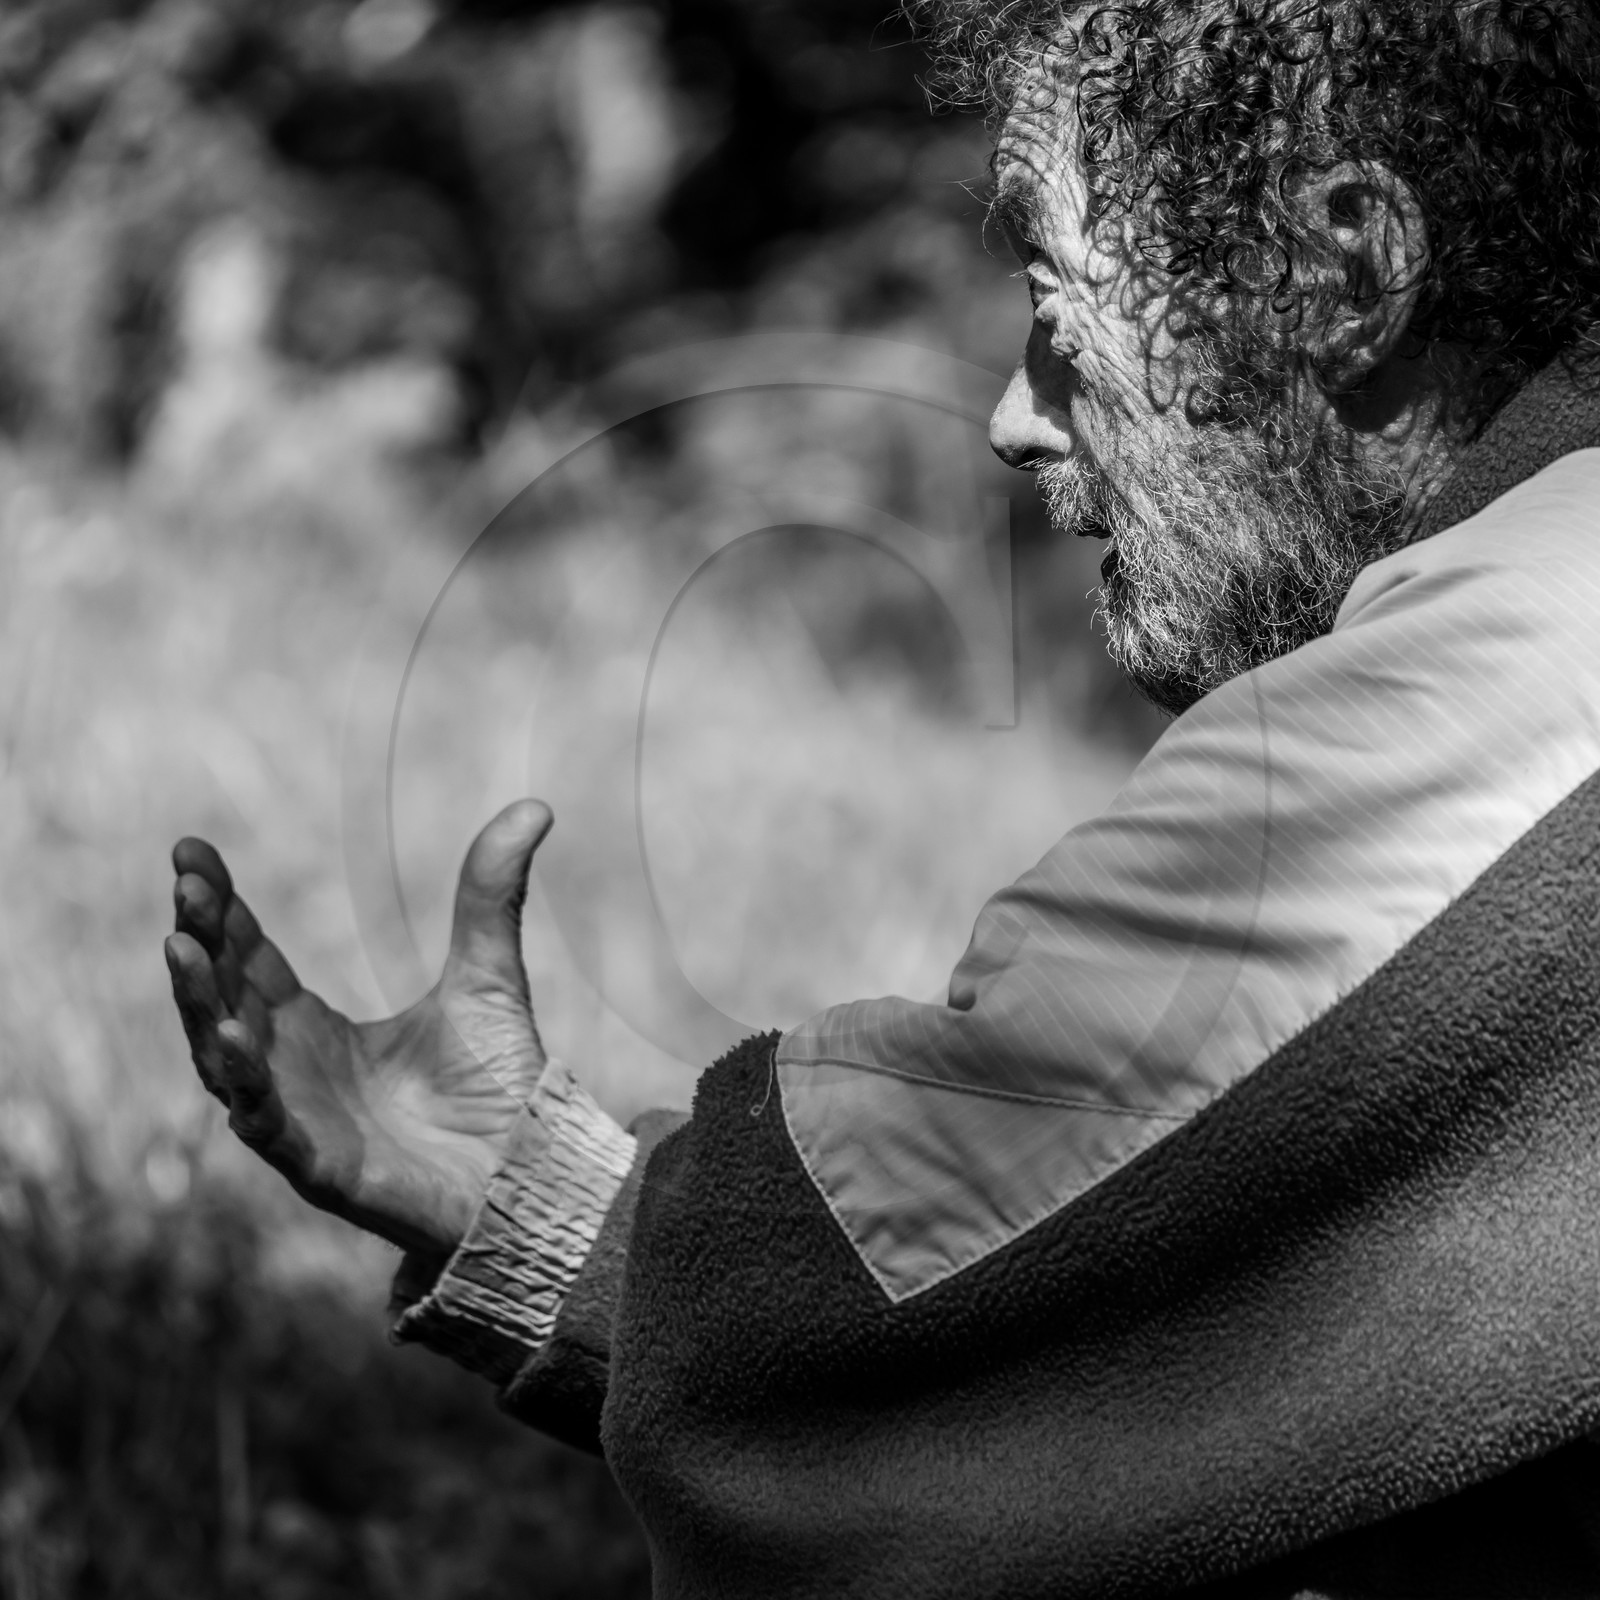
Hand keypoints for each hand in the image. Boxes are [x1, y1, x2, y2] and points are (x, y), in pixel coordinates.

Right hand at [165, 800, 553, 1257]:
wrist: (530, 1171)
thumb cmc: (498, 1083)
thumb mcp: (489, 973)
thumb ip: (492, 895)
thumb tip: (536, 806)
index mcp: (313, 1029)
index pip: (249, 958)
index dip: (219, 908)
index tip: (191, 850)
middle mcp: (291, 1070)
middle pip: (223, 998)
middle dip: (198, 942)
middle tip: (184, 883)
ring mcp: (298, 1119)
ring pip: (223, 1060)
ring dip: (197, 1004)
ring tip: (181, 947)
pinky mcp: (321, 1168)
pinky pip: (267, 1125)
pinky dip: (245, 1085)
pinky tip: (229, 1039)